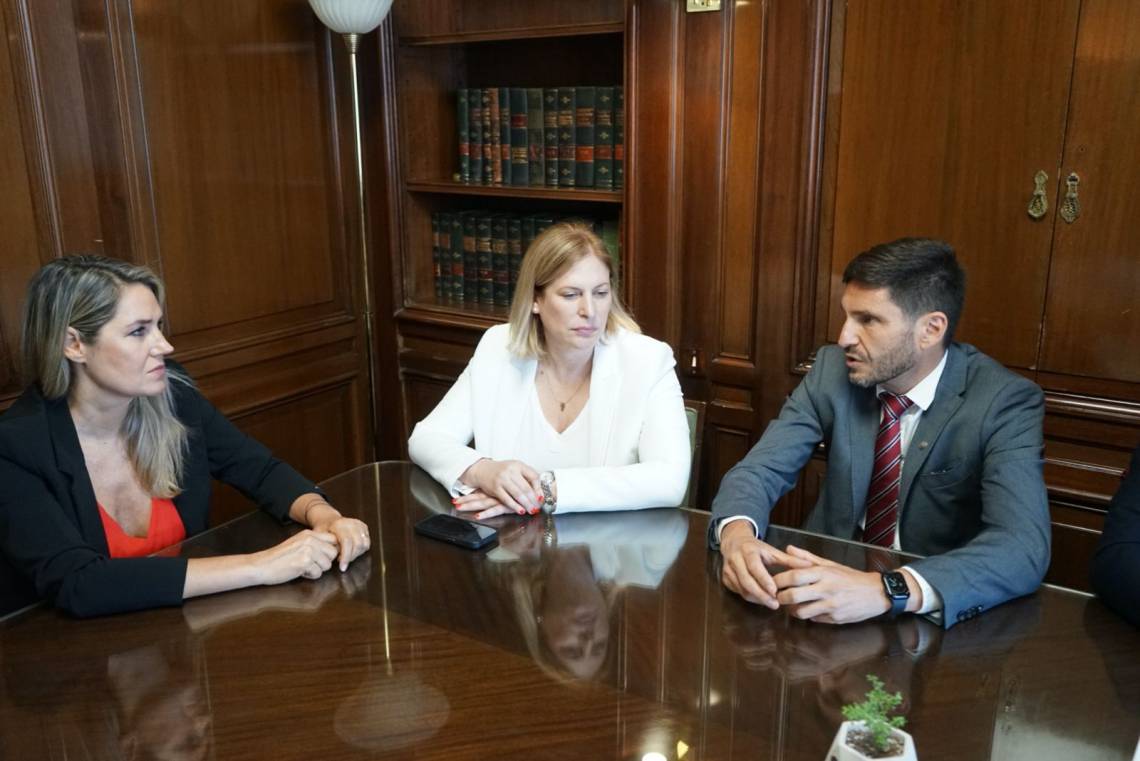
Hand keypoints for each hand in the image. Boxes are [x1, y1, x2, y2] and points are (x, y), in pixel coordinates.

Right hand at [253, 530, 338, 584]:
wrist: (261, 565)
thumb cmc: (279, 558)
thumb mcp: (298, 543)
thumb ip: (314, 543)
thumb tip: (332, 549)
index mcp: (309, 534)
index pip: (333, 539)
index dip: (330, 550)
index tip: (323, 557)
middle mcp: (310, 539)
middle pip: (333, 553)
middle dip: (325, 561)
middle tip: (311, 564)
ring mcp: (308, 550)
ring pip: (327, 564)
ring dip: (317, 569)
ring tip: (303, 568)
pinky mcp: (304, 562)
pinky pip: (318, 573)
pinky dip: (310, 576)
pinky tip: (299, 572)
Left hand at [310, 515, 370, 570]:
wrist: (329, 520)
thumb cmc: (323, 531)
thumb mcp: (320, 537)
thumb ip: (327, 545)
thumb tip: (334, 556)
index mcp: (339, 524)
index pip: (347, 542)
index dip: (346, 556)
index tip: (342, 567)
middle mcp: (351, 523)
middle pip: (358, 545)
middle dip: (351, 557)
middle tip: (343, 562)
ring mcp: (359, 525)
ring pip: (364, 545)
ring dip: (356, 554)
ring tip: (346, 556)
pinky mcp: (364, 528)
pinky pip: (367, 543)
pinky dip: (360, 550)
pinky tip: (351, 551)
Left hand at [453, 489, 526, 519]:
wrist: (537, 495)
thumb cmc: (526, 495)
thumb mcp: (514, 496)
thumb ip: (505, 498)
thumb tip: (490, 503)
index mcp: (497, 492)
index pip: (479, 495)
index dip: (468, 497)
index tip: (457, 500)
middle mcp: (497, 496)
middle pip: (478, 499)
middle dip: (466, 501)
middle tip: (454, 503)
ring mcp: (501, 501)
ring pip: (483, 503)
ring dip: (470, 505)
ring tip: (458, 507)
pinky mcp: (507, 506)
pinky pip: (495, 511)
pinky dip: (486, 514)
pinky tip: (477, 516)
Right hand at [460, 459, 541, 514]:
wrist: (483, 470)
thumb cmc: (502, 471)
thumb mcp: (515, 468)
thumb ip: (526, 476)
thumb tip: (539, 492)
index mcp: (518, 465)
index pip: (534, 476)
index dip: (539, 488)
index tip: (541, 497)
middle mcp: (511, 471)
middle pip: (526, 488)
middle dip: (534, 500)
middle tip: (538, 507)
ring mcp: (502, 479)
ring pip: (518, 494)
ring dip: (527, 504)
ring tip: (532, 510)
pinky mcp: (495, 488)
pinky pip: (507, 500)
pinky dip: (515, 507)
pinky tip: (521, 510)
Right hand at [719, 521, 812, 608]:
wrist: (734, 542)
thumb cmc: (756, 548)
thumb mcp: (772, 551)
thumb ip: (789, 560)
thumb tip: (809, 567)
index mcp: (747, 550)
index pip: (754, 567)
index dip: (764, 580)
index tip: (775, 592)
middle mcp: (735, 560)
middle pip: (746, 581)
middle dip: (761, 595)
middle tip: (775, 604)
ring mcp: (728, 570)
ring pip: (742, 590)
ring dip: (757, 598)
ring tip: (771, 603)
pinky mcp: (725, 579)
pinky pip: (738, 592)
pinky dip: (751, 597)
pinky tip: (761, 599)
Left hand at [771, 545, 888, 623]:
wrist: (876, 593)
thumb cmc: (851, 577)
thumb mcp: (830, 564)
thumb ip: (807, 557)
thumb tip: (788, 548)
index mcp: (823, 573)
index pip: (793, 576)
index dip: (778, 581)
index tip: (772, 582)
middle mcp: (826, 589)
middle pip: (792, 596)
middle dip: (780, 598)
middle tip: (777, 596)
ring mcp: (830, 606)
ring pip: (800, 612)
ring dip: (791, 610)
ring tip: (791, 605)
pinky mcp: (835, 619)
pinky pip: (813, 619)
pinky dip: (807, 616)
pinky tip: (808, 610)